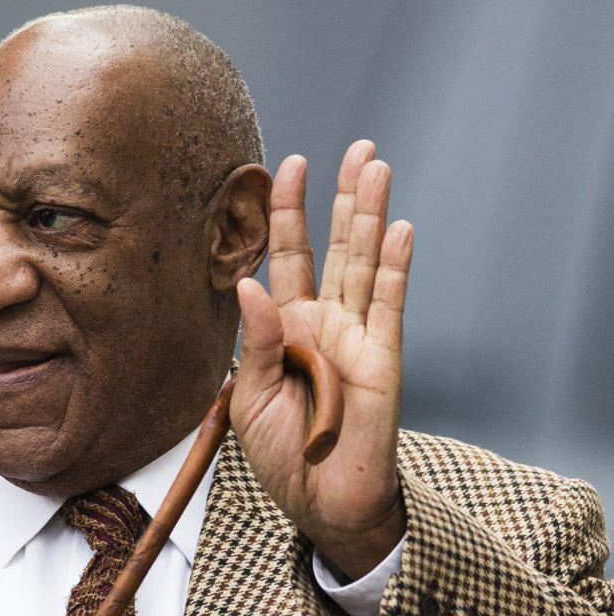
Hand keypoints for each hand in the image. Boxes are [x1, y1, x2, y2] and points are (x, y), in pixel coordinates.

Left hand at [230, 140, 413, 579]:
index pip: (286, 253)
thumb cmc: (280, 451)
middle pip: (337, 244)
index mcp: (284, 323)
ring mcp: (356, 333)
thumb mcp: (249, 395)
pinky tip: (399, 228)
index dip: (285, 210)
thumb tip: (248, 286)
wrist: (320, 500)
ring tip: (376, 166)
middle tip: (357, 147)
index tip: (285, 165)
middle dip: (343, 196)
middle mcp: (323, 318)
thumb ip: (256, 340)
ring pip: (366, 261)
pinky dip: (396, 267)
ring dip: (371, 214)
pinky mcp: (384, 356)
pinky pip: (389, 304)